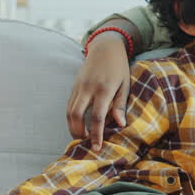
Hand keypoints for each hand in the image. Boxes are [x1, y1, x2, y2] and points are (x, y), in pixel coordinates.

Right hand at [67, 33, 130, 149]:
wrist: (105, 47)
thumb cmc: (119, 67)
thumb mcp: (125, 84)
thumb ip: (120, 105)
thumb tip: (120, 124)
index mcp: (104, 89)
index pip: (97, 117)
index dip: (96, 134)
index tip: (97, 148)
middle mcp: (88, 88)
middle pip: (76, 115)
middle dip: (78, 133)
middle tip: (85, 143)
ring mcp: (79, 87)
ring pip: (69, 111)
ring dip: (72, 127)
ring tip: (81, 137)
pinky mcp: (74, 86)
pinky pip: (69, 105)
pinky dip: (71, 118)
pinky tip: (77, 125)